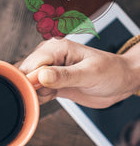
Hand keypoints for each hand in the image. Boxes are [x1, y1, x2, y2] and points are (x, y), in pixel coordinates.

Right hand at [17, 38, 139, 107]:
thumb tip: (41, 76)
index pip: (31, 64)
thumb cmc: (112, 72)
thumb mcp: (90, 74)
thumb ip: (64, 76)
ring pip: (27, 83)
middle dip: (31, 88)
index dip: (31, 80)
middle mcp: (49, 56)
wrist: (122, 82)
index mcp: (56, 47)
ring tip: (53, 94)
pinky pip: (35, 90)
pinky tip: (51, 97)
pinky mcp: (50, 82)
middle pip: (24, 73)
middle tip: (49, 94)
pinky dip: (38, 98)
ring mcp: (48, 69)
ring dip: (35, 94)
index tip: (40, 91)